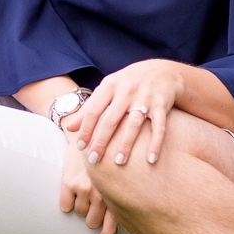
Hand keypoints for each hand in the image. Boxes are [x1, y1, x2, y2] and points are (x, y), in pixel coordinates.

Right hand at [59, 141, 116, 233]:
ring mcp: (85, 189)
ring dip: (80, 206)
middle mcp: (102, 193)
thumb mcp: (119, 175)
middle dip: (91, 216)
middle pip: (92, 222)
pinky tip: (72, 189)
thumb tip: (129, 223)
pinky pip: (65, 206)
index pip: (111, 227)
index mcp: (116, 194)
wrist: (90, 132)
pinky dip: (67, 201)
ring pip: (79, 213)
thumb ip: (121, 195)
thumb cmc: (108, 156)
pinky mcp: (69, 183)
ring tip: (83, 190)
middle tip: (91, 204)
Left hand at [62, 60, 186, 169]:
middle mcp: (127, 90)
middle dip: (102, 141)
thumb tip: (70, 128)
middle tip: (94, 160)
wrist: (163, 71)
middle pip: (111, 119)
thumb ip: (89, 107)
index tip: (81, 148)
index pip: (94, 110)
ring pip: (134, 124)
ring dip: (126, 144)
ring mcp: (145, 97)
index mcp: (110, 85)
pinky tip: (151, 159)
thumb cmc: (129, 83)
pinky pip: (159, 126)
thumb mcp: (108, 88)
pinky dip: (155, 143)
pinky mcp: (162, 104)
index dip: (86, 129)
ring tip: (119, 162)